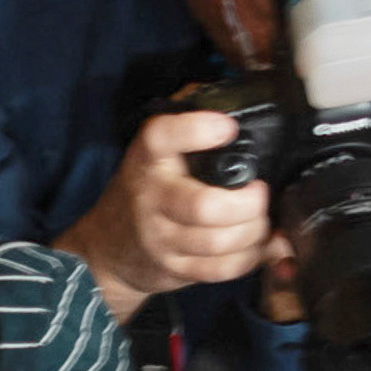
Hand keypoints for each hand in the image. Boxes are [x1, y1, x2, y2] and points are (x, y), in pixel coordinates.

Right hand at [69, 108, 273, 303]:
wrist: (109, 246)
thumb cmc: (145, 188)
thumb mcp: (153, 150)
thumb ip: (186, 120)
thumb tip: (229, 100)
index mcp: (148, 158)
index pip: (163, 137)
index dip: (197, 130)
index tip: (228, 128)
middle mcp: (152, 198)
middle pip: (203, 207)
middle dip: (246, 202)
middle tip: (259, 192)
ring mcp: (162, 238)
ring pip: (217, 242)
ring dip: (253, 231)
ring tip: (262, 219)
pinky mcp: (175, 268)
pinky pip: (220, 270)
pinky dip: (249, 258)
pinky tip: (257, 244)